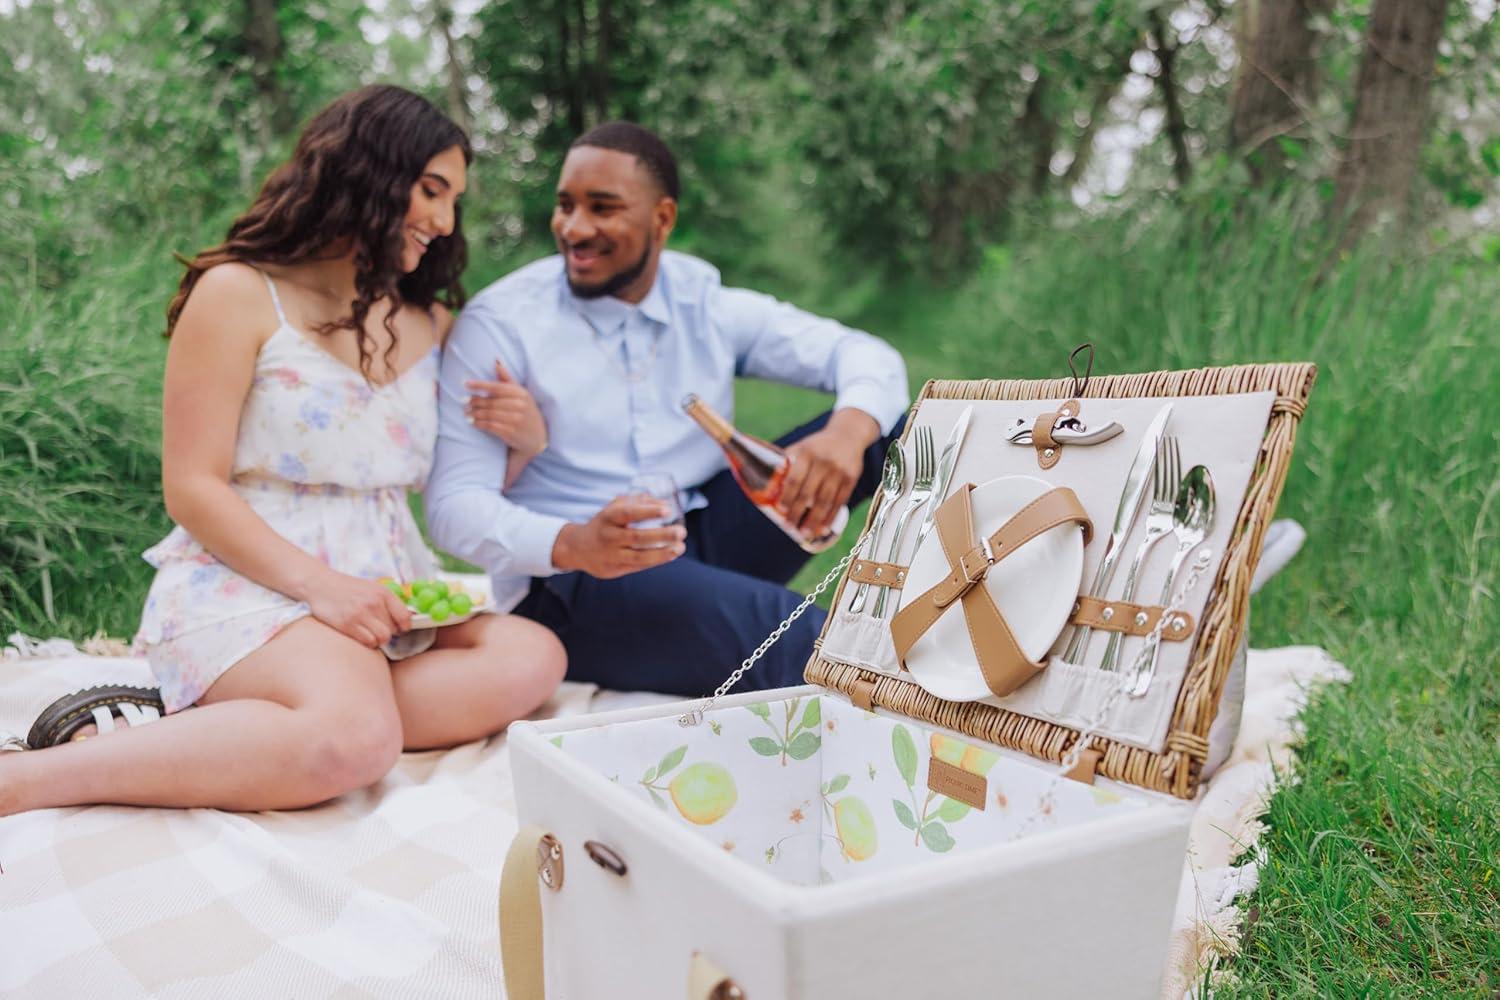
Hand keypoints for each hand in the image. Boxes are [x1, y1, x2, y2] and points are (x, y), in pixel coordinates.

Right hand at [303, 570, 412, 649]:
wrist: (320, 584)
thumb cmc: (348, 589)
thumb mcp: (372, 588)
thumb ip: (388, 602)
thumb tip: (407, 619)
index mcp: (383, 593)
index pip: (405, 617)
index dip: (404, 627)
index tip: (400, 629)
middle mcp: (374, 602)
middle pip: (394, 630)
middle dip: (388, 632)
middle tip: (378, 629)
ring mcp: (360, 614)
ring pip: (383, 638)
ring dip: (378, 640)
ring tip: (370, 633)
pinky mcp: (347, 624)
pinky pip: (368, 642)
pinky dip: (367, 642)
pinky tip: (361, 635)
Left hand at [465, 360, 547, 457]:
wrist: (538, 436)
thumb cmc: (526, 411)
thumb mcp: (521, 394)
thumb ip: (507, 379)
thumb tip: (496, 360)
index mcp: (521, 393)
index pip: (496, 387)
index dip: (479, 385)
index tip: (465, 384)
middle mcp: (520, 405)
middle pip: (491, 402)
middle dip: (474, 401)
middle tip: (462, 401)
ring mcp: (516, 420)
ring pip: (489, 414)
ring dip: (475, 413)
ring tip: (466, 412)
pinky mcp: (511, 433)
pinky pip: (491, 426)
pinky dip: (479, 424)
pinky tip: (473, 422)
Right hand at [552, 496, 686, 578]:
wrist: (578, 548)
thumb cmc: (605, 524)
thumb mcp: (614, 508)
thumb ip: (639, 502)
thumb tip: (665, 503)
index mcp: (608, 517)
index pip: (628, 513)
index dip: (648, 511)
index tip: (667, 509)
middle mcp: (609, 536)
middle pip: (637, 537)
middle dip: (662, 535)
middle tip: (682, 531)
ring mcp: (611, 554)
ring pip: (640, 556)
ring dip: (663, 553)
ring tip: (680, 547)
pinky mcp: (614, 569)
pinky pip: (638, 566)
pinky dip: (656, 561)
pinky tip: (670, 555)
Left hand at [779, 409, 879, 535]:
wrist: (848, 435)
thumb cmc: (817, 446)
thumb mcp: (802, 446)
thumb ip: (787, 463)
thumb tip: (769, 488)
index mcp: (806, 452)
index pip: (794, 478)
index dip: (787, 496)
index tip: (781, 511)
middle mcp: (823, 461)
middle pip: (808, 493)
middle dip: (798, 512)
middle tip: (790, 527)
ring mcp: (838, 471)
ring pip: (825, 501)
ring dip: (814, 520)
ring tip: (805, 534)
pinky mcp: (851, 479)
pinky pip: (840, 502)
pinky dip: (831, 518)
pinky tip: (823, 528)